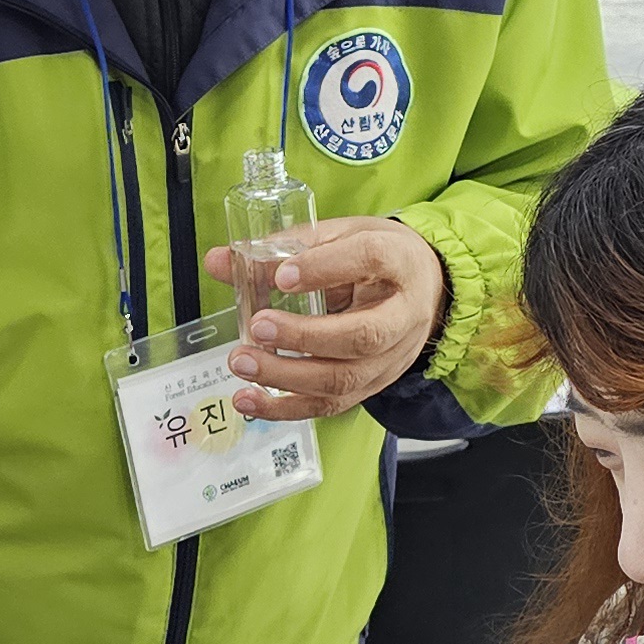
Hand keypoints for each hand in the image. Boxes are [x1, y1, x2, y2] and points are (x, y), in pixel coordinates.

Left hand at [211, 214, 443, 423]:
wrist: (424, 291)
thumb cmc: (377, 260)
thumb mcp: (341, 236)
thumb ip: (285, 247)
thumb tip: (219, 261)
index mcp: (399, 261)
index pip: (369, 259)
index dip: (324, 269)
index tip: (282, 277)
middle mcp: (403, 314)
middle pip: (362, 335)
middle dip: (304, 336)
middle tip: (258, 328)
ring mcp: (390, 357)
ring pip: (343, 378)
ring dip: (287, 375)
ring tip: (242, 363)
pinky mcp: (372, 385)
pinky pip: (330, 405)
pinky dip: (286, 408)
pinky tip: (249, 400)